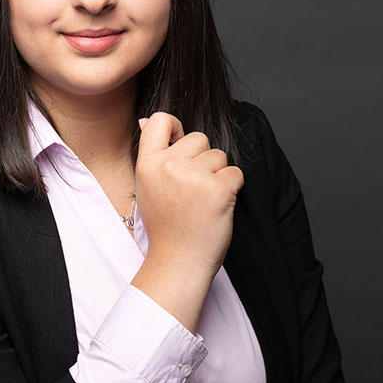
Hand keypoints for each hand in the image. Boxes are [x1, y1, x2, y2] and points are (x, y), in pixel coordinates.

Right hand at [131, 112, 243, 332]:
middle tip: (192, 190)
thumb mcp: (146, 187)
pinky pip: (236, 173)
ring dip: (218, 175)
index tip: (179, 143)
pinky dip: (233, 188)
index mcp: (147, 164)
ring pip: (220, 156)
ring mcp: (195, 176)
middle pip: (199, 138)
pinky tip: (217, 206)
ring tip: (203, 201)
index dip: (175, 126)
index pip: (160, 120)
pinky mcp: (219, 188)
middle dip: (203, 159)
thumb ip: (152, 155)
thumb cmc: (166, 228)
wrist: (178, 262)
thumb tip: (148, 121)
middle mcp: (169, 165)